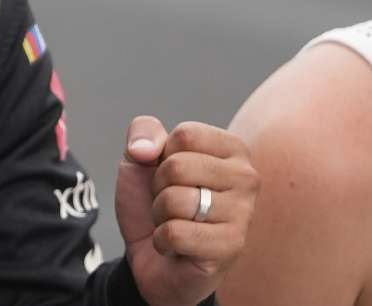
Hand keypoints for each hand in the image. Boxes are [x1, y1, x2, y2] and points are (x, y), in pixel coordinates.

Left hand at [114, 116, 258, 305]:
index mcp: (232, 149)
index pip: (185, 135)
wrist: (153, 255)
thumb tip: (145, 149)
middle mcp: (247, 177)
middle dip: (158, 187)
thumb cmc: (155, 202)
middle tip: (170, 203)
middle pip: (178, 166)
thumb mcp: (139, 158)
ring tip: (175, 222)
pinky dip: (162, 240)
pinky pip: (176, 233)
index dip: (161, 156)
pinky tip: (177, 245)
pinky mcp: (231, 246)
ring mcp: (244, 213)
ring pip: (176, 200)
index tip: (171, 175)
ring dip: (160, 214)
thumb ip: (143, 131)